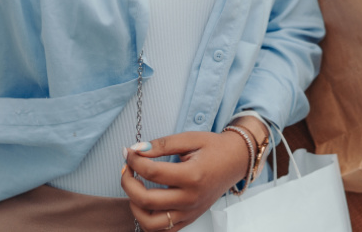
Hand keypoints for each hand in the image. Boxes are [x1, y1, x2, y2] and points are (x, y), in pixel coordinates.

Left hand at [121, 130, 250, 230]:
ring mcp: (189, 213)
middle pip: (146, 200)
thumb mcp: (189, 138)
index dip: (134, 160)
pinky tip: (145, 202)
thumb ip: (162, 145)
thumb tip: (137, 149)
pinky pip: (163, 230)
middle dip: (127, 182)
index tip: (128, 151)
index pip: (152, 172)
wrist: (235, 162)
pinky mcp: (189, 220)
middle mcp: (190, 200)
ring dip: (134, 206)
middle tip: (126, 167)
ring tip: (134, 187)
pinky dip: (148, 220)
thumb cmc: (214, 148)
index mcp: (191, 176)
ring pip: (151, 224)